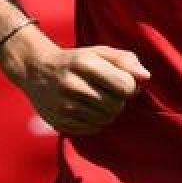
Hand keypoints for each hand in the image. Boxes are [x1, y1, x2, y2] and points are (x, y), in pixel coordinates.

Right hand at [0, 26, 148, 135]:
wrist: (36, 70)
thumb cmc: (77, 61)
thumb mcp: (100, 52)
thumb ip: (126, 60)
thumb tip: (145, 77)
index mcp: (85, 63)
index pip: (125, 86)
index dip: (130, 87)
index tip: (123, 83)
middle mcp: (71, 84)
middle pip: (116, 105)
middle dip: (119, 101)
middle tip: (110, 94)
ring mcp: (62, 105)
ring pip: (105, 119)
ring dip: (108, 112)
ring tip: (98, 101)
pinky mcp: (58, 121)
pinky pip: (92, 129)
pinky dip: (95, 122)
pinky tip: (87, 110)